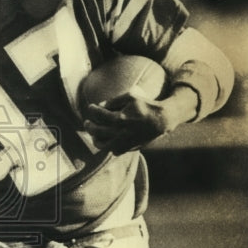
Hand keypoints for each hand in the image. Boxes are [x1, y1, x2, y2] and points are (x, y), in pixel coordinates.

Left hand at [83, 85, 197, 155]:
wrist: (161, 121)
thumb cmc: (145, 106)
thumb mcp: (130, 96)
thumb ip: (114, 100)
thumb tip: (100, 105)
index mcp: (120, 118)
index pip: (99, 115)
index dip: (92, 110)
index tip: (91, 107)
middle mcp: (120, 132)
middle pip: (96, 131)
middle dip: (89, 126)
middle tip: (86, 122)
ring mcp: (124, 142)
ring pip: (102, 145)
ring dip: (95, 139)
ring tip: (93, 134)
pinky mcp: (129, 148)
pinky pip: (113, 151)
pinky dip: (107, 146)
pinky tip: (105, 140)